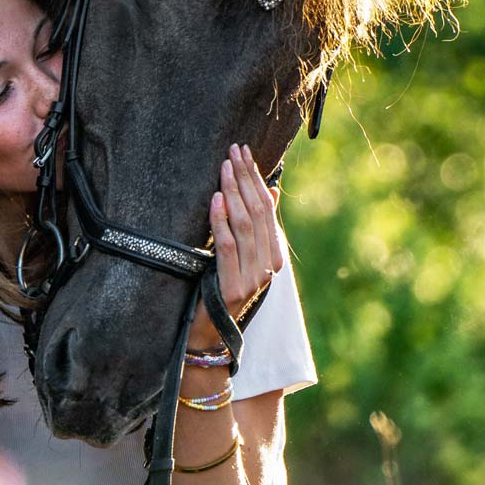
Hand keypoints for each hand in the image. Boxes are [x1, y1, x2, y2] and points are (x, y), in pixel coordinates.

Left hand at [187, 143, 283, 349]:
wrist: (209, 333)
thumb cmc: (220, 289)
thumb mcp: (240, 254)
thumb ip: (255, 226)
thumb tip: (270, 190)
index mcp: (274, 255)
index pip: (267, 208)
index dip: (255, 178)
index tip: (244, 152)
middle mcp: (269, 265)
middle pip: (258, 212)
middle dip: (245, 178)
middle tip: (233, 151)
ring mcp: (254, 277)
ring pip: (245, 225)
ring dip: (233, 192)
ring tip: (224, 167)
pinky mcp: (235, 287)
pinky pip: (228, 246)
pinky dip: (221, 220)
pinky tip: (216, 199)